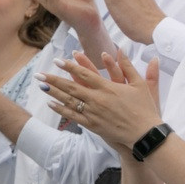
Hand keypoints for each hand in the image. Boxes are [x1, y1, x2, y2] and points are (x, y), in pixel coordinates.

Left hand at [43, 50, 160, 148]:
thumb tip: (122, 49)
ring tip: (41, 86)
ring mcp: (93, 113)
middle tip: (39, 74)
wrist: (144, 134)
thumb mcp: (140, 84)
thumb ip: (128, 66)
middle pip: (71, 87)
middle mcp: (97, 99)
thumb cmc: (145, 108)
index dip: (70, 67)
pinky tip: (51, 104)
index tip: (58, 61)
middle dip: (54, 79)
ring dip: (53, 93)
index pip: (85, 74)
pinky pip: (73, 116)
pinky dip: (61, 109)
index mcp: (108, 87)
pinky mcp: (92, 125)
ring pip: (69, 101)